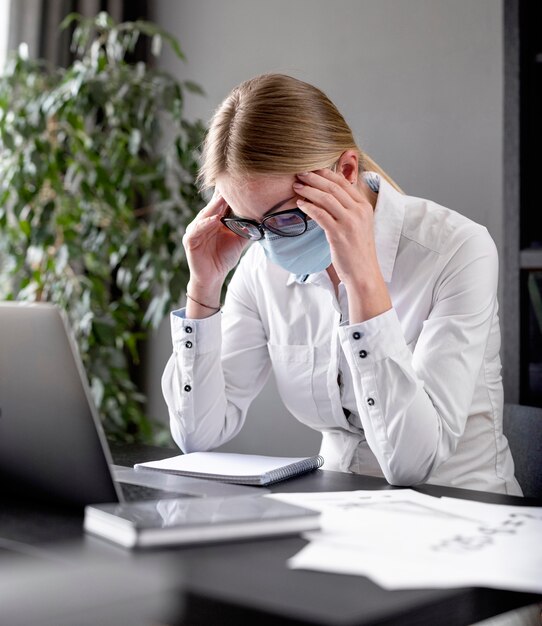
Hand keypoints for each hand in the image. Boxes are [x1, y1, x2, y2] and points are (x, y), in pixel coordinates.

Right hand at [183, 190, 248, 290]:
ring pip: (205, 215)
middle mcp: (203, 222)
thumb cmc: (223, 258)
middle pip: (213, 206)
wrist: (213, 277)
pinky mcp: (190, 240)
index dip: (228, 194)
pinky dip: (205, 224)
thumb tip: (262, 218)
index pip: (220, 204)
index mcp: (214, 220)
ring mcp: (195, 230)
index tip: (238, 182)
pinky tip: (214, 220)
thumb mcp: (239, 241)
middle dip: (222, 196)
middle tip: (231, 183)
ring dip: (214, 207)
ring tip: (223, 198)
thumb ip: (247, 229)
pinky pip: (197, 230)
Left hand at [293, 169, 390, 321]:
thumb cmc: (357, 251)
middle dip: (314, 178)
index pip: (344, 182)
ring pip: (326, 198)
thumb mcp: (359, 224)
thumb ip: (348, 209)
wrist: (364, 273)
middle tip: (300, 173)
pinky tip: (300, 204)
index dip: (326, 173)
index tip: (313, 169)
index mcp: (364, 206)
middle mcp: (359, 211)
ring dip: (308, 190)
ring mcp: (349, 222)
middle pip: (333, 187)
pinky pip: (320, 215)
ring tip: (296, 186)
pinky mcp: (339, 234)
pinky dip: (308, 207)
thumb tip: (330, 196)